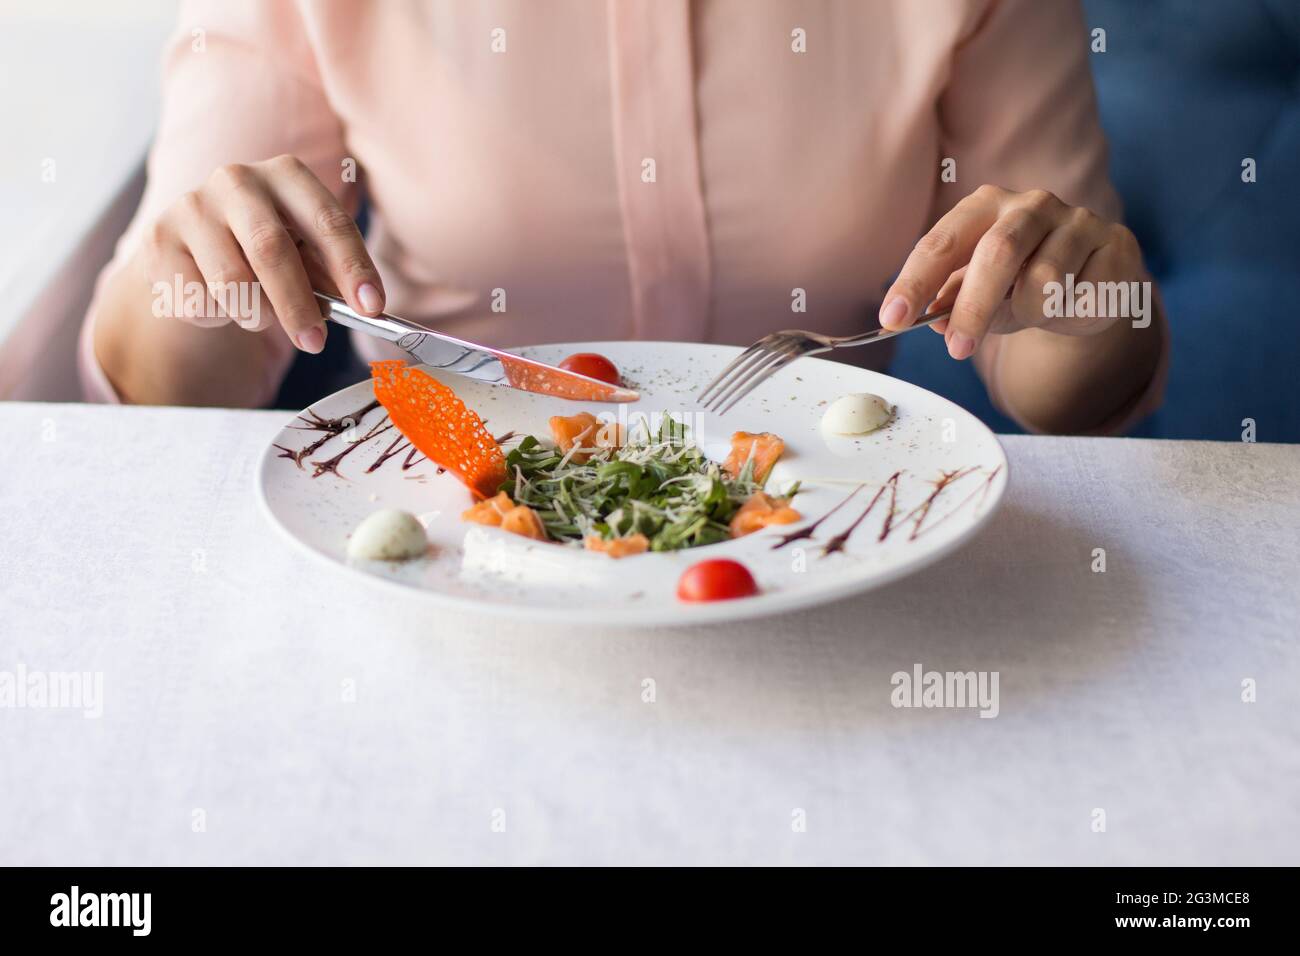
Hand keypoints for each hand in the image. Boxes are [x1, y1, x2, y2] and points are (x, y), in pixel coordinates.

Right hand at [135, 154, 383, 352]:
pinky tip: (218, 300)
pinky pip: (197, 299)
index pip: (327, 220)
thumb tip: (362, 307)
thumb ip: (331, 276)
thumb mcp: (306, 253)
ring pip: (232, 282)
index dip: (352, 266)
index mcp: (286, 175)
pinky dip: (218, 317)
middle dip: (298, 305)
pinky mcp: (159, 240)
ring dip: (257, 315)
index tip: (371, 306)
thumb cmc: (267, 250)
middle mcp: (237, 180)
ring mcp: (192, 206)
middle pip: (271, 250)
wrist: (196, 247)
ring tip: (262, 316)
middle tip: (316, 343)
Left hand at [878, 184, 1144, 359]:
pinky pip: (1084, 297)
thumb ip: (953, 303)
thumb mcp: (978, 294)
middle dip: (973, 307)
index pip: (941, 243)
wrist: (1092, 280)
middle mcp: (1031, 204)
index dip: (914, 282)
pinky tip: (1073, 305)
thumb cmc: (1021, 283)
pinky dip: (1069, 316)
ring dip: (1030, 313)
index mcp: (985, 206)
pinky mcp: (1117, 245)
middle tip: (957, 349)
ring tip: (1036, 311)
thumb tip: (934, 321)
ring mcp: (1078, 221)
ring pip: (1044, 282)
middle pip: (997, 253)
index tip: (893, 319)